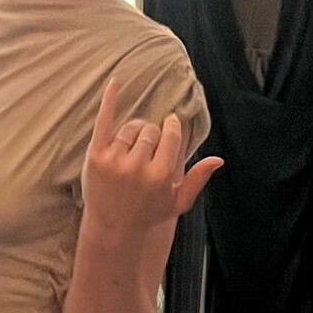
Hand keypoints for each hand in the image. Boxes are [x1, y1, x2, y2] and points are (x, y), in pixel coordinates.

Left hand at [81, 79, 222, 235]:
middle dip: (153, 134)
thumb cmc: (148, 215)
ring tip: (133, 147)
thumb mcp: (178, 203)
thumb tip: (218, 159)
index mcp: (161, 176)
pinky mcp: (95, 157)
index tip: (170, 127)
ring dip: (134, 132)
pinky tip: (115, 82)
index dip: (171, 128)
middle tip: (148, 147)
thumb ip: (197, 179)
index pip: (171, 135)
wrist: (112, 230)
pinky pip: (104, 121)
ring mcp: (114, 161)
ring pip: (131, 128)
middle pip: (150, 130)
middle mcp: (138, 167)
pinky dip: (109, 100)